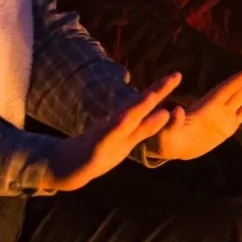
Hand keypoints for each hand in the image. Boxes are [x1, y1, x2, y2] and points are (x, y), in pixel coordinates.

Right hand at [39, 73, 184, 191]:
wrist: (64, 166)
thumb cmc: (97, 153)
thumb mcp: (126, 142)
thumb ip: (143, 128)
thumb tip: (162, 114)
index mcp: (125, 123)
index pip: (146, 104)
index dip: (161, 89)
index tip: (178, 75)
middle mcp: (116, 125)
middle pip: (139, 105)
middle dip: (158, 91)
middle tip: (177, 76)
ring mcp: (106, 136)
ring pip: (124, 119)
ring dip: (138, 107)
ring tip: (153, 96)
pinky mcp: (95, 151)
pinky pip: (107, 138)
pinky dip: (116, 129)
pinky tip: (124, 121)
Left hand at [149, 66, 241, 161]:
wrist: (173, 145)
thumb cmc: (166, 137)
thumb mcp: (167, 131)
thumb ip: (173, 122)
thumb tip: (176, 111)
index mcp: (204, 107)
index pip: (222, 92)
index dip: (234, 83)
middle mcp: (217, 108)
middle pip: (238, 91)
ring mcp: (225, 115)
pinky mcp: (229, 125)